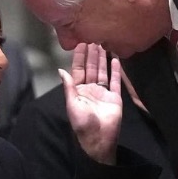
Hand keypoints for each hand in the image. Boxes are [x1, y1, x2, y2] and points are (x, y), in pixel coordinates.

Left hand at [58, 43, 121, 164]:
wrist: (99, 139)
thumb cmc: (82, 124)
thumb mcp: (72, 104)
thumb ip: (68, 87)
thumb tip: (61, 70)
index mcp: (78, 91)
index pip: (78, 70)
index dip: (79, 57)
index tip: (81, 43)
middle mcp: (90, 89)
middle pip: (91, 69)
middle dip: (92, 55)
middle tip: (94, 39)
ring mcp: (103, 93)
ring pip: (103, 72)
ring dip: (103, 60)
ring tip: (104, 45)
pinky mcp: (115, 98)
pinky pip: (115, 82)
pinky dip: (116, 71)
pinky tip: (116, 60)